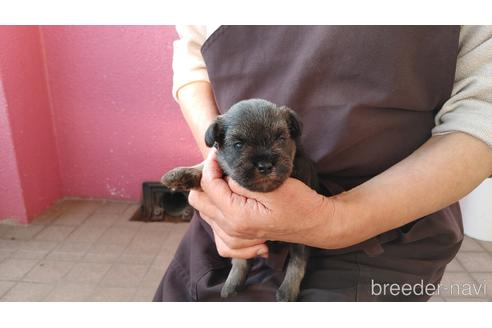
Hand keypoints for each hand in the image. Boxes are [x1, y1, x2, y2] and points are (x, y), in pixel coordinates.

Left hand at [188, 150, 335, 258]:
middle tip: (221, 167)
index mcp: (236, 215)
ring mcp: (234, 236)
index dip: (211, 164)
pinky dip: (215, 215)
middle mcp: (231, 228)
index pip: (209, 185)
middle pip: (198, 200)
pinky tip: (227, 204)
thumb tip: (224, 173)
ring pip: (204, 212)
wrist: (315, 224)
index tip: (220, 152)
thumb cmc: (300, 203)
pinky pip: (215, 229)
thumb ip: (244, 180)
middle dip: (206, 179)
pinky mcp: (239, 238)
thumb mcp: (274, 185)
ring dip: (210, 194)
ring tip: (226, 181)